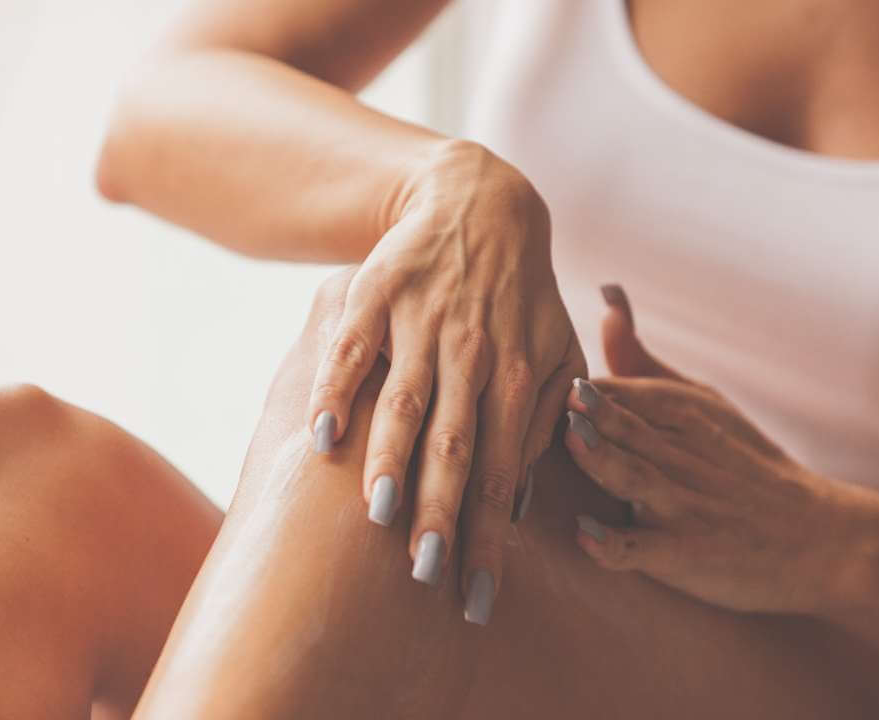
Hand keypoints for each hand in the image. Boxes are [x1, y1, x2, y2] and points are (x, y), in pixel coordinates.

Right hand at [307, 140, 584, 622]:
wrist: (481, 204)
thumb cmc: (523, 298)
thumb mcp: (557, 352)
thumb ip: (547, 421)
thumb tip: (522, 502)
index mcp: (520, 377)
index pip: (504, 475)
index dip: (491, 539)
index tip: (477, 599)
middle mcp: (474, 353)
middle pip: (455, 446)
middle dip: (441, 513)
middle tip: (425, 573)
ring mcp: (423, 322)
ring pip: (406, 398)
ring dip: (391, 455)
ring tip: (377, 513)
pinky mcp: (379, 294)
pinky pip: (355, 346)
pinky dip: (336, 387)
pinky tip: (321, 434)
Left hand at [564, 286, 852, 613]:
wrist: (819, 537)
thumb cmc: (743, 462)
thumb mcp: (698, 400)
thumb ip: (639, 357)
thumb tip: (606, 295)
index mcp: (676, 410)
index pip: (612, 388)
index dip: (561, 383)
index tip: (516, 371)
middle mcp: (677, 452)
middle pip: (623, 426)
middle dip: (584, 409)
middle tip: (541, 388)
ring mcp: (682, 504)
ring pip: (634, 478)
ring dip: (603, 460)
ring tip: (573, 441)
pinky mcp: (686, 553)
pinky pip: (646, 550)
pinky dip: (616, 545)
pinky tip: (588, 536)